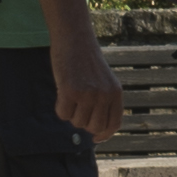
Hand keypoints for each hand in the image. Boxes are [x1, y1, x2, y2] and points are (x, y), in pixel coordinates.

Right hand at [46, 19, 125, 143]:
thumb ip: (104, 102)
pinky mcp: (70, 91)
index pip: (113, 124)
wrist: (75, 37)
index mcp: (116, 93)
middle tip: (77, 106)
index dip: (104, 134)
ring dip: (70, 112)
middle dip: (83, 122)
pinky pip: (62, 114)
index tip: (95, 138)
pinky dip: (59, 107)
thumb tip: (96, 132)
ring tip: (70, 92)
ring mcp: (88, 94)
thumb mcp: (104, 81)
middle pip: (93, 127)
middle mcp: (104, 95)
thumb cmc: (86, 60)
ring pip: (76, 122)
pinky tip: (62, 91)